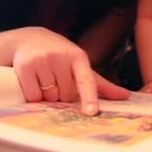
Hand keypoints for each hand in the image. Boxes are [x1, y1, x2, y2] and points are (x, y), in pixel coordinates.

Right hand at [12, 27, 129, 114]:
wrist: (29, 39)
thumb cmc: (60, 55)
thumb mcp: (80, 64)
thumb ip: (101, 84)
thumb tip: (125, 96)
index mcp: (78, 57)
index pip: (86, 80)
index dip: (89, 97)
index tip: (92, 112)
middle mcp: (61, 56)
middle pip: (65, 95)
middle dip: (61, 93)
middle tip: (56, 78)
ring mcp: (43, 59)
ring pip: (49, 97)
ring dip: (47, 95)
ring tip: (44, 77)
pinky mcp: (26, 65)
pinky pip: (33, 95)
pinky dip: (33, 94)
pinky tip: (32, 80)